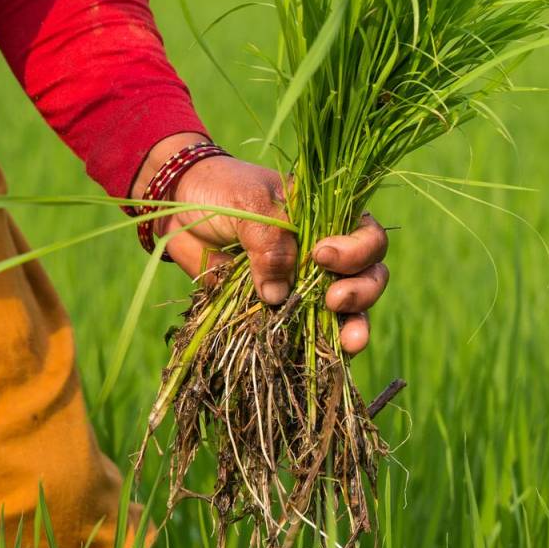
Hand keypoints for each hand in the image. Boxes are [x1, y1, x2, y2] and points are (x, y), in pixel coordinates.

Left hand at [133, 134, 389, 353]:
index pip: (366, 235)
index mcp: (328, 217)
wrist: (178, 207)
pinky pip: (312, 332)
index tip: (321, 256)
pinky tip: (333, 356)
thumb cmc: (221, 191)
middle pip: (370, 274)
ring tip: (348, 341)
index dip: (357, 250)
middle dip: (362, 291)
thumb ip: (269, 242)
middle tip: (334, 300)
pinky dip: (324, 347)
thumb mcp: (248, 203)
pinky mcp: (283, 310)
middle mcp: (328, 251)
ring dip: (356, 325)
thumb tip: (278, 297)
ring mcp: (308, 283)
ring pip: (352, 308)